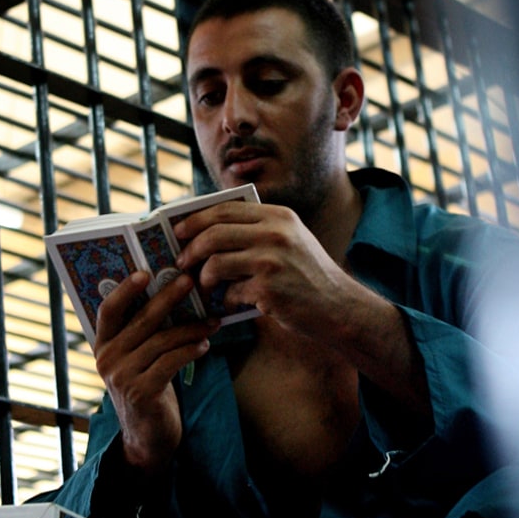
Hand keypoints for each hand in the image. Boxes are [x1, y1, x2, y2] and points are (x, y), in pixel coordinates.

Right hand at [94, 270, 217, 473]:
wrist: (148, 437)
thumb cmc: (147, 388)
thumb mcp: (137, 359)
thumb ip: (142, 333)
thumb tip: (170, 292)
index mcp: (102, 346)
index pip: (108, 310)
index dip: (124, 289)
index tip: (145, 272)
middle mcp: (107, 359)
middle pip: (141, 320)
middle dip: (168, 297)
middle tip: (190, 281)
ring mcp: (122, 377)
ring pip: (162, 340)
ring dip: (191, 328)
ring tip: (212, 321)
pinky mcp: (142, 392)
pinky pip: (171, 361)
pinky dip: (191, 350)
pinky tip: (205, 344)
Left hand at [174, 201, 429, 416]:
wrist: (339, 309)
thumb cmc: (308, 277)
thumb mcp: (290, 240)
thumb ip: (257, 231)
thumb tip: (206, 233)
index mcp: (278, 216)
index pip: (224, 209)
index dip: (195, 219)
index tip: (178, 230)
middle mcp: (275, 233)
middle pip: (213, 233)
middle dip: (190, 248)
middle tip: (181, 261)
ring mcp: (272, 260)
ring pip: (215, 263)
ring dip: (203, 277)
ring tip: (204, 285)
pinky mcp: (269, 288)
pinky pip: (230, 292)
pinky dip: (226, 300)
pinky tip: (233, 303)